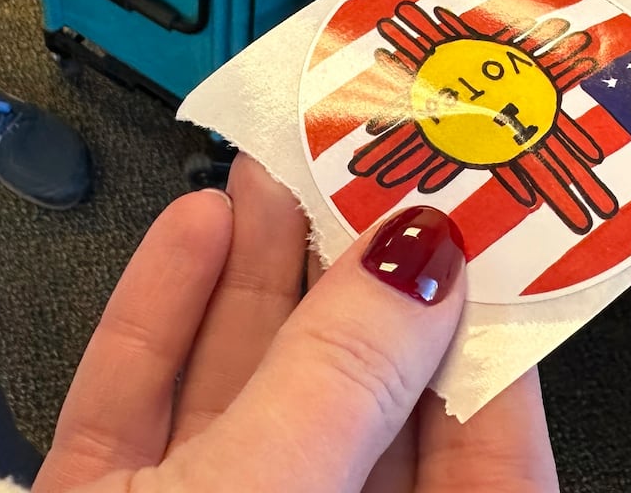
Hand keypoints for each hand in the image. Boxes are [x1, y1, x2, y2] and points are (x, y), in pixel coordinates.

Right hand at [34, 158, 559, 492]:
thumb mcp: (279, 488)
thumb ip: (349, 372)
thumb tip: (417, 257)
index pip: (484, 443)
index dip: (476, 322)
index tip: (469, 219)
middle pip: (354, 400)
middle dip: (350, 275)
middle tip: (360, 169)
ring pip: (247, 392)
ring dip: (258, 272)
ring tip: (276, 169)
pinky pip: (147, 410)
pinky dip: (164, 318)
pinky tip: (193, 231)